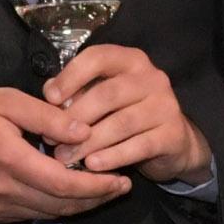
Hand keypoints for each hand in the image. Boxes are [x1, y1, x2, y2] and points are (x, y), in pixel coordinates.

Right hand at [0, 87, 129, 223]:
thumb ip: (45, 116)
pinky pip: (30, 215)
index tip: (122, 180)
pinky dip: (54, 206)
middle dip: (96, 198)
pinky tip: (65, 192)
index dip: (98, 186)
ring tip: (100, 190)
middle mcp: (4, 191)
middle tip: (121, 187)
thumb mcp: (3, 100)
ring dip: (78, 205)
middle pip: (62, 205)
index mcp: (9, 159)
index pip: (65, 184)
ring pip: (49, 214)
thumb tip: (83, 131)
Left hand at [43, 44, 210, 184]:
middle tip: (51, 138)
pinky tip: (92, 165)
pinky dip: (112, 157)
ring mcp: (166, 105)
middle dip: (75, 117)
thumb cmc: (128, 113)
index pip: (98, 58)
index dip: (71, 76)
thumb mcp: (104, 96)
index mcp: (130, 60)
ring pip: (121, 123)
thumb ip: (79, 91)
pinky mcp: (173, 134)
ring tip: (66, 156)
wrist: (174, 142)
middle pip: (107, 94)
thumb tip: (50, 93)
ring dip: (89, 142)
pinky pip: (138, 146)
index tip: (49, 98)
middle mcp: (151, 78)